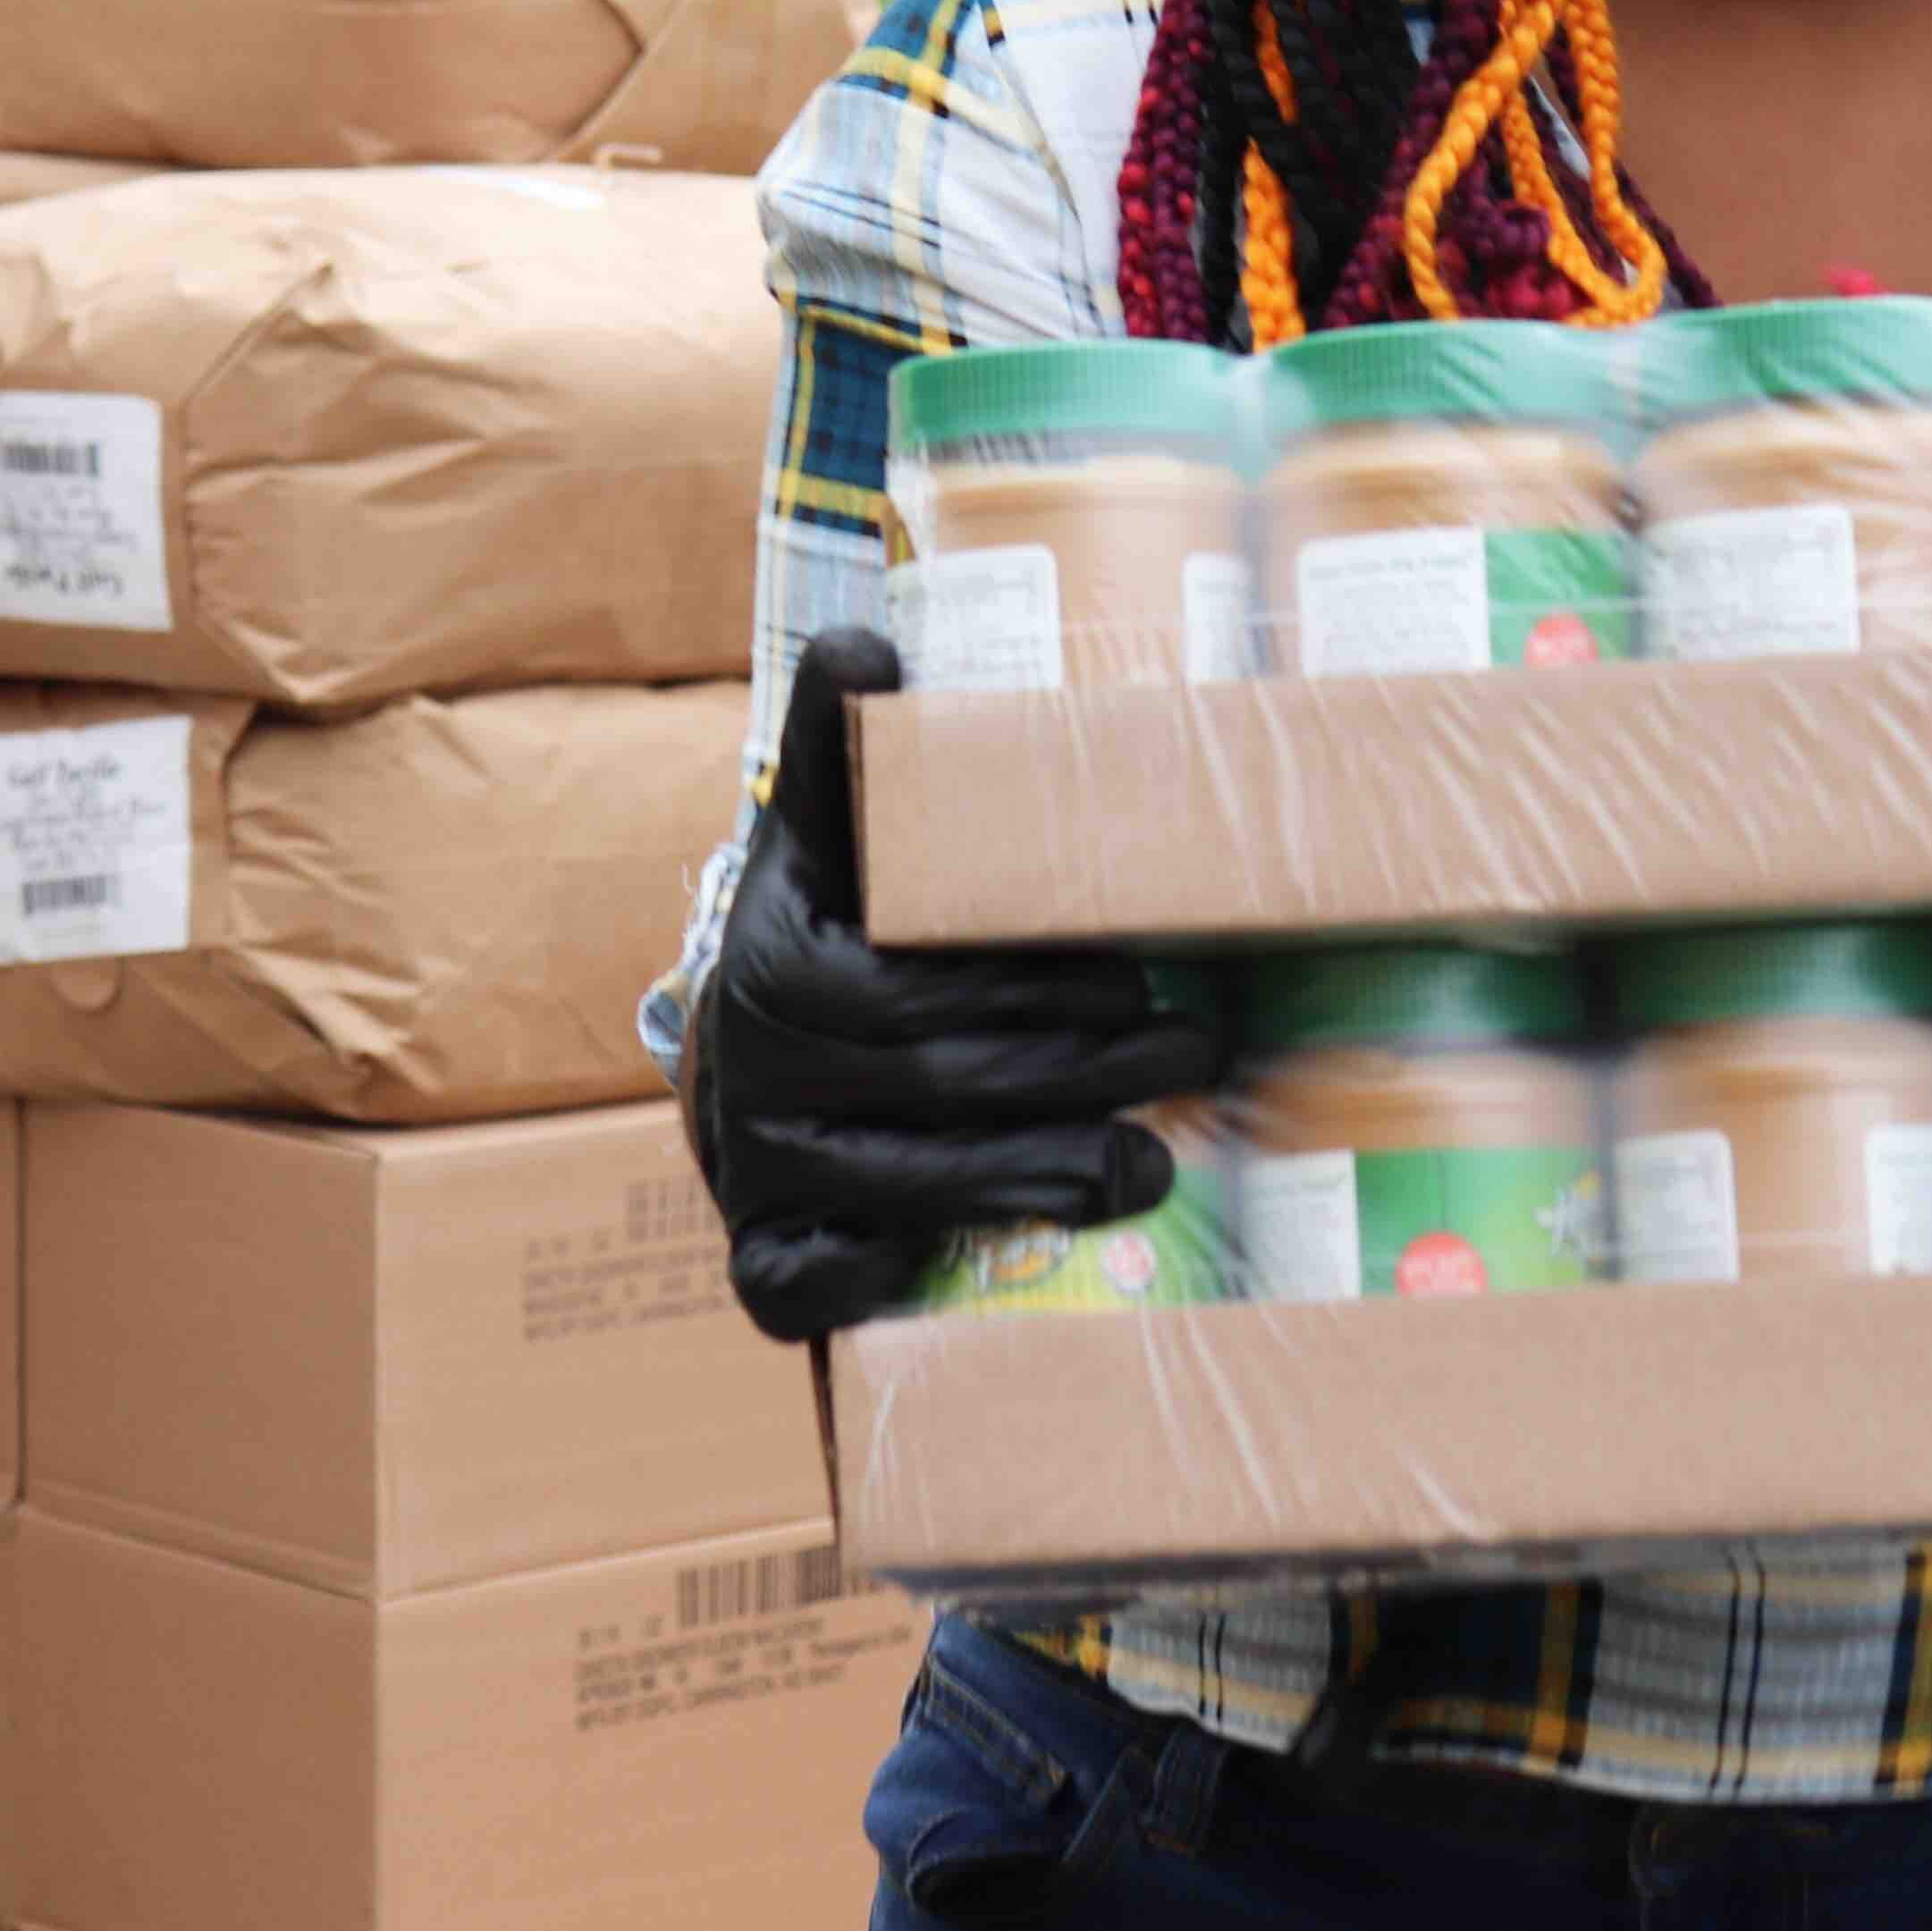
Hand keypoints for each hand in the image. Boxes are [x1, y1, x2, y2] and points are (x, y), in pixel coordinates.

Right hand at [679, 627, 1227, 1342]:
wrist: (736, 1051)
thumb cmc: (825, 933)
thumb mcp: (829, 835)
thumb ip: (850, 746)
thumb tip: (864, 642)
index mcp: (772, 968)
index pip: (920, 991)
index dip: (1039, 990)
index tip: (1142, 979)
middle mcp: (749, 1077)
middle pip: (943, 1090)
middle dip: (1084, 1076)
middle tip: (1195, 1053)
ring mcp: (753, 1175)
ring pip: (915, 1192)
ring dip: (1046, 1181)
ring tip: (1158, 1161)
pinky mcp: (760, 1260)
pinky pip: (811, 1289)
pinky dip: (884, 1283)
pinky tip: (984, 1272)